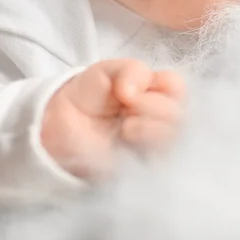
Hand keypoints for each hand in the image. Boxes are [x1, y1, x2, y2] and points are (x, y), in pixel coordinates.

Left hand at [41, 58, 184, 179]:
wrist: (58, 127)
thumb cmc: (88, 97)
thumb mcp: (107, 72)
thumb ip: (130, 70)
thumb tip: (135, 93)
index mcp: (155, 93)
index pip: (177, 88)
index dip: (165, 86)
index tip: (130, 91)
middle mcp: (160, 119)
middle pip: (180, 114)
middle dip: (155, 108)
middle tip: (127, 109)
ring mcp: (154, 146)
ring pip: (176, 139)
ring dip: (153, 130)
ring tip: (126, 129)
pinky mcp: (145, 169)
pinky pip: (164, 164)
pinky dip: (151, 152)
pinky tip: (129, 146)